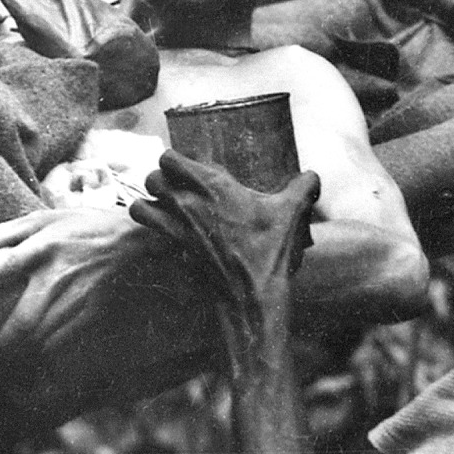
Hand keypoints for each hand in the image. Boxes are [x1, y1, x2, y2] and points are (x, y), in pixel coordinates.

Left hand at [0, 206, 166, 357]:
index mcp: (44, 247)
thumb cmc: (88, 227)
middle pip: (24, 321)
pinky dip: (47, 351)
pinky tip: (38, 353)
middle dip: (3, 342)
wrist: (137, 241)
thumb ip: (9, 232)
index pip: (4, 268)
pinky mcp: (92, 312)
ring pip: (43, 338)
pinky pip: (64, 342)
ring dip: (23, 352)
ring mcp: (77, 298)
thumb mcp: (50, 217)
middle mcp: (58, 276)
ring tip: (10, 355)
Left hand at [129, 150, 320, 308]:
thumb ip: (303, 186)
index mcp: (210, 186)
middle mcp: (185, 204)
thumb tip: (312, 175)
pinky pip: (148, 229)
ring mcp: (175, 229)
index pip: (169, 158)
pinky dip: (151, 224)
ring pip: (141, 204)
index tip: (187, 163)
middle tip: (177, 182)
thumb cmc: (268, 252)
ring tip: (163, 202)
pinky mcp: (172, 250)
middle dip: (161, 177)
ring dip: (149, 200)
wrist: (250, 296)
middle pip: (152, 178)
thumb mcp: (291, 213)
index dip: (173, 157)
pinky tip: (167, 226)